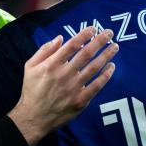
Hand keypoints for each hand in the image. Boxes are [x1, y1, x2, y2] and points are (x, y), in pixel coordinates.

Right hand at [9, 27, 117, 145]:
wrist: (34, 117)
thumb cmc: (31, 91)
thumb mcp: (30, 67)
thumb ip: (44, 51)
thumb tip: (60, 38)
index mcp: (52, 64)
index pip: (72, 45)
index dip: (84, 35)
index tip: (93, 28)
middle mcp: (65, 74)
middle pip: (86, 53)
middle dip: (100, 41)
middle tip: (110, 33)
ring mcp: (74, 87)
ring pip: (94, 68)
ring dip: (106, 56)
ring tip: (115, 47)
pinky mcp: (81, 100)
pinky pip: (97, 85)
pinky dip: (106, 76)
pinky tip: (112, 67)